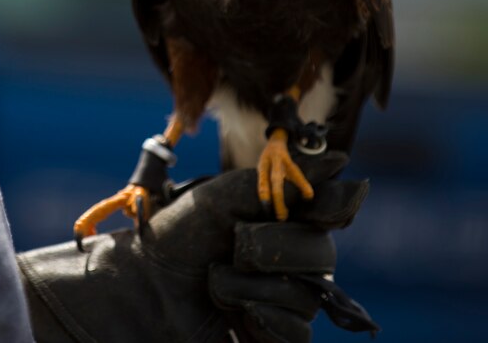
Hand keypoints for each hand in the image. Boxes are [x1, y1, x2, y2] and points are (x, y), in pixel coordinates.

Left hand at [17, 150, 374, 341]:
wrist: (139, 286)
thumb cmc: (176, 235)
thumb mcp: (227, 197)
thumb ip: (286, 181)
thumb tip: (348, 162)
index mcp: (281, 220)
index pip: (330, 212)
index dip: (321, 208)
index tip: (293, 206)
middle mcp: (288, 260)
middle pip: (322, 255)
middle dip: (269, 248)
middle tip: (232, 246)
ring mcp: (282, 301)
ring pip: (307, 296)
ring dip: (252, 286)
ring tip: (215, 283)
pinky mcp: (272, 338)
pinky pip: (299, 334)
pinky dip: (267, 319)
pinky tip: (239, 314)